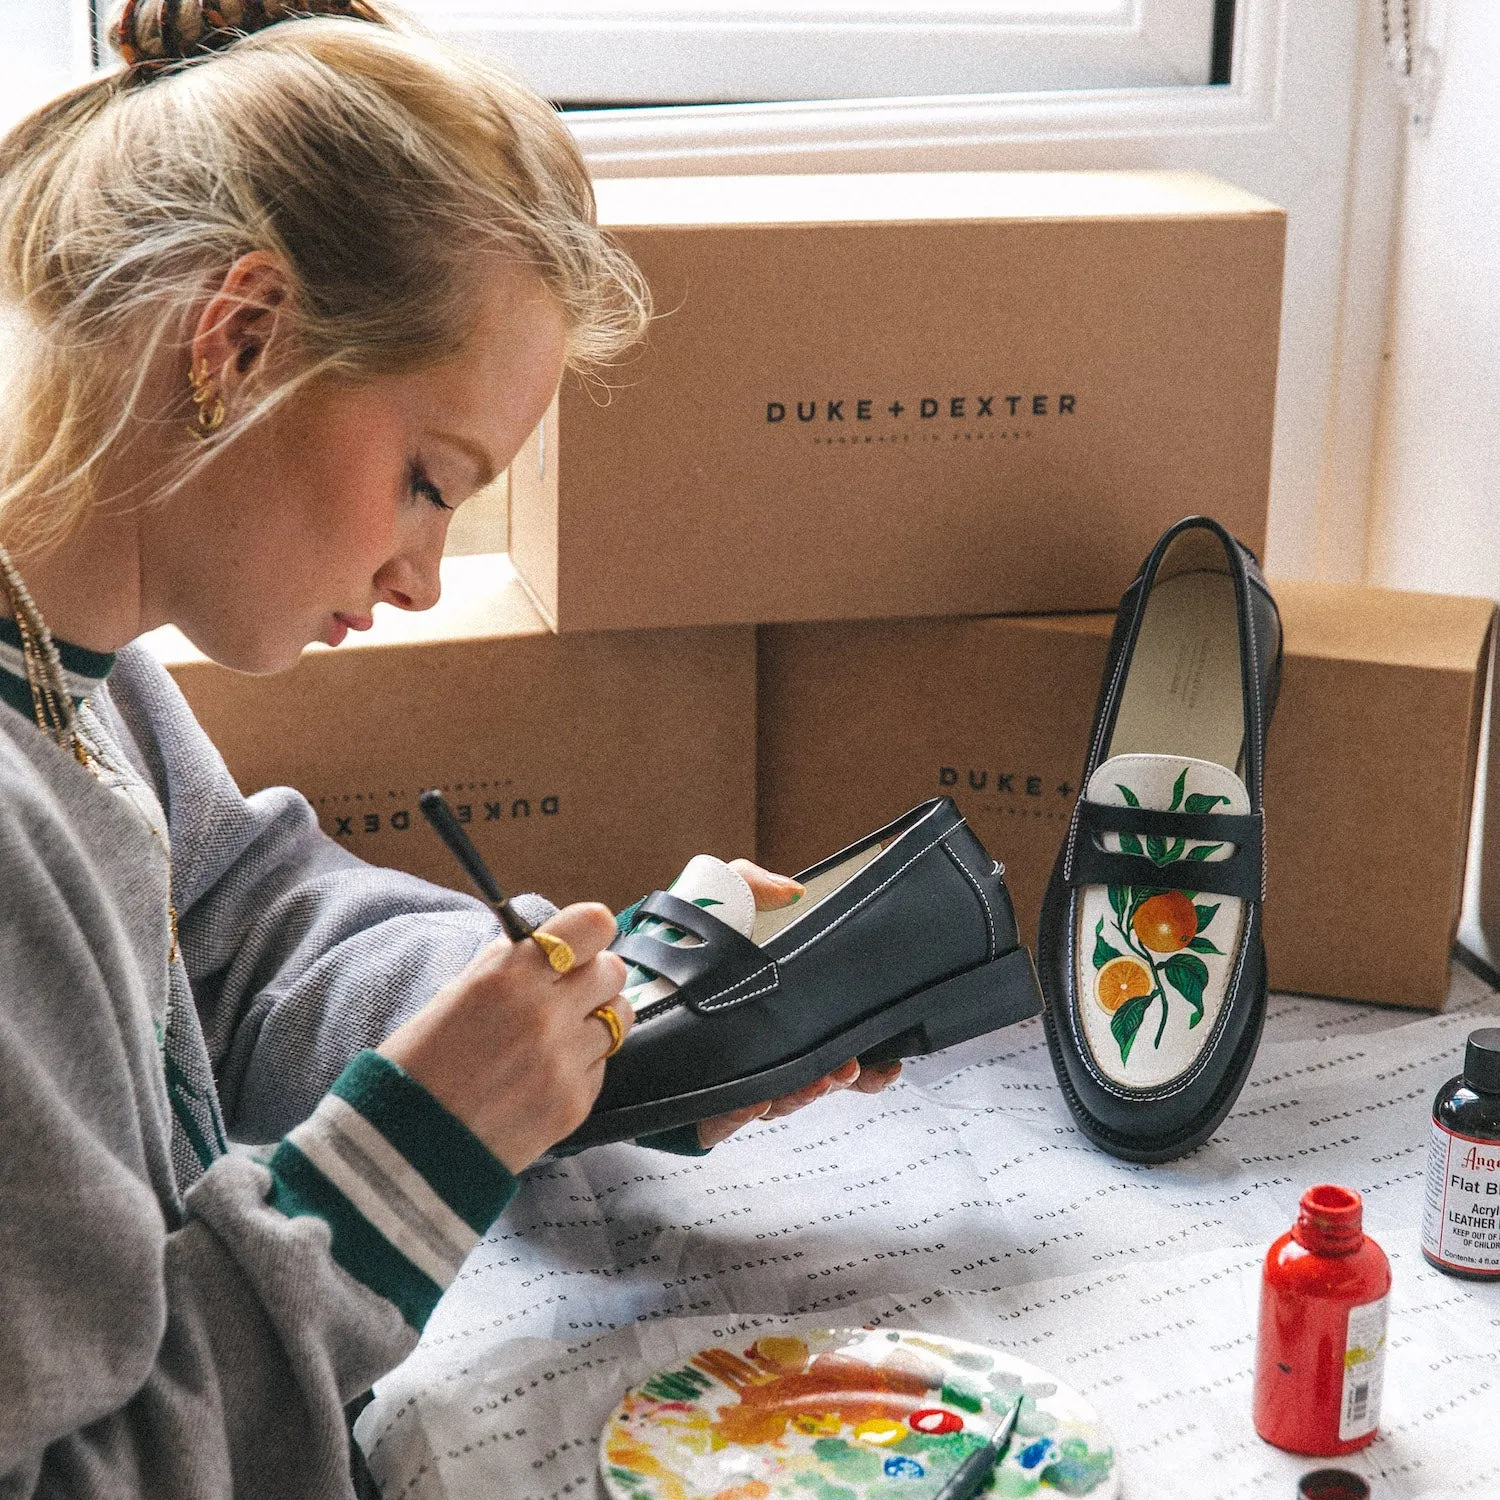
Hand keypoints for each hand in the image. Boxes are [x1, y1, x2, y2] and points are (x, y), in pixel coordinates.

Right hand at [379, 903, 629, 1173]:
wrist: (405, 1151)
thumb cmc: (418, 1068)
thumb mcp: (453, 995)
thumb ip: (506, 965)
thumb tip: (543, 943)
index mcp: (509, 975)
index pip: (593, 925)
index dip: (589, 932)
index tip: (580, 943)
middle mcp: (544, 1012)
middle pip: (613, 970)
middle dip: (593, 976)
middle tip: (567, 992)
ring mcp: (564, 1060)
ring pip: (620, 1016)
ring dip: (596, 1018)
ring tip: (560, 1034)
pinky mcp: (575, 1102)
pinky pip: (601, 1065)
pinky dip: (581, 1064)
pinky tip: (544, 1075)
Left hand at [693, 859, 902, 1148]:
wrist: (608, 967)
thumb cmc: (671, 934)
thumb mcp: (720, 896)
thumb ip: (757, 884)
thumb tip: (796, 892)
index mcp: (773, 1012)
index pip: (827, 1044)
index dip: (861, 1061)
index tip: (881, 1062)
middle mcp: (755, 1048)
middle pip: (808, 1079)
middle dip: (835, 1078)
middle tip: (848, 1066)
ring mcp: (723, 1075)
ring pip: (773, 1101)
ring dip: (799, 1094)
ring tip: (817, 1078)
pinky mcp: (686, 1100)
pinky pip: (717, 1122)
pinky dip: (739, 1116)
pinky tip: (753, 1102)